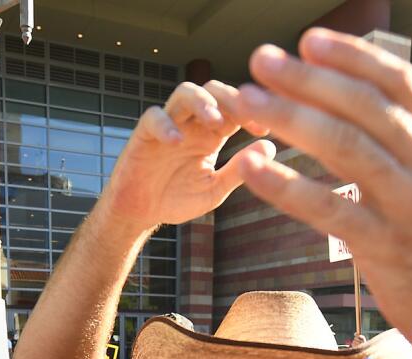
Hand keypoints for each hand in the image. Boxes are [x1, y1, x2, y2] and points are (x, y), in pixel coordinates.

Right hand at [100, 80, 275, 233]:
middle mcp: (191, 124)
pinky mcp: (144, 135)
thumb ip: (239, 169)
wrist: (140, 214)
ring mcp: (168, 125)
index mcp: (211, 134)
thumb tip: (271, 146)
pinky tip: (177, 141)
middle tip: (242, 117)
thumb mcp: (214, 190)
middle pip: (213, 90)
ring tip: (215, 122)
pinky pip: (153, 117)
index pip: (234, 108)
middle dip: (230, 98)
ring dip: (202, 102)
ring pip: (185, 92)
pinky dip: (166, 125)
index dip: (251, 111)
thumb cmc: (176, 199)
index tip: (263, 129)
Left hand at [212, 29, 411, 345]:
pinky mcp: (384, 248)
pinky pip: (329, 209)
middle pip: (366, 108)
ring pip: (347, 149)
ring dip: (291, 119)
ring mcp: (409, 208)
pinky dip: (286, 186)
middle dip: (310, 79)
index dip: (354, 57)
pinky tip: (251, 168)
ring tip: (248, 102)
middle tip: (261, 60)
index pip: (400, 84)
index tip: (310, 40)